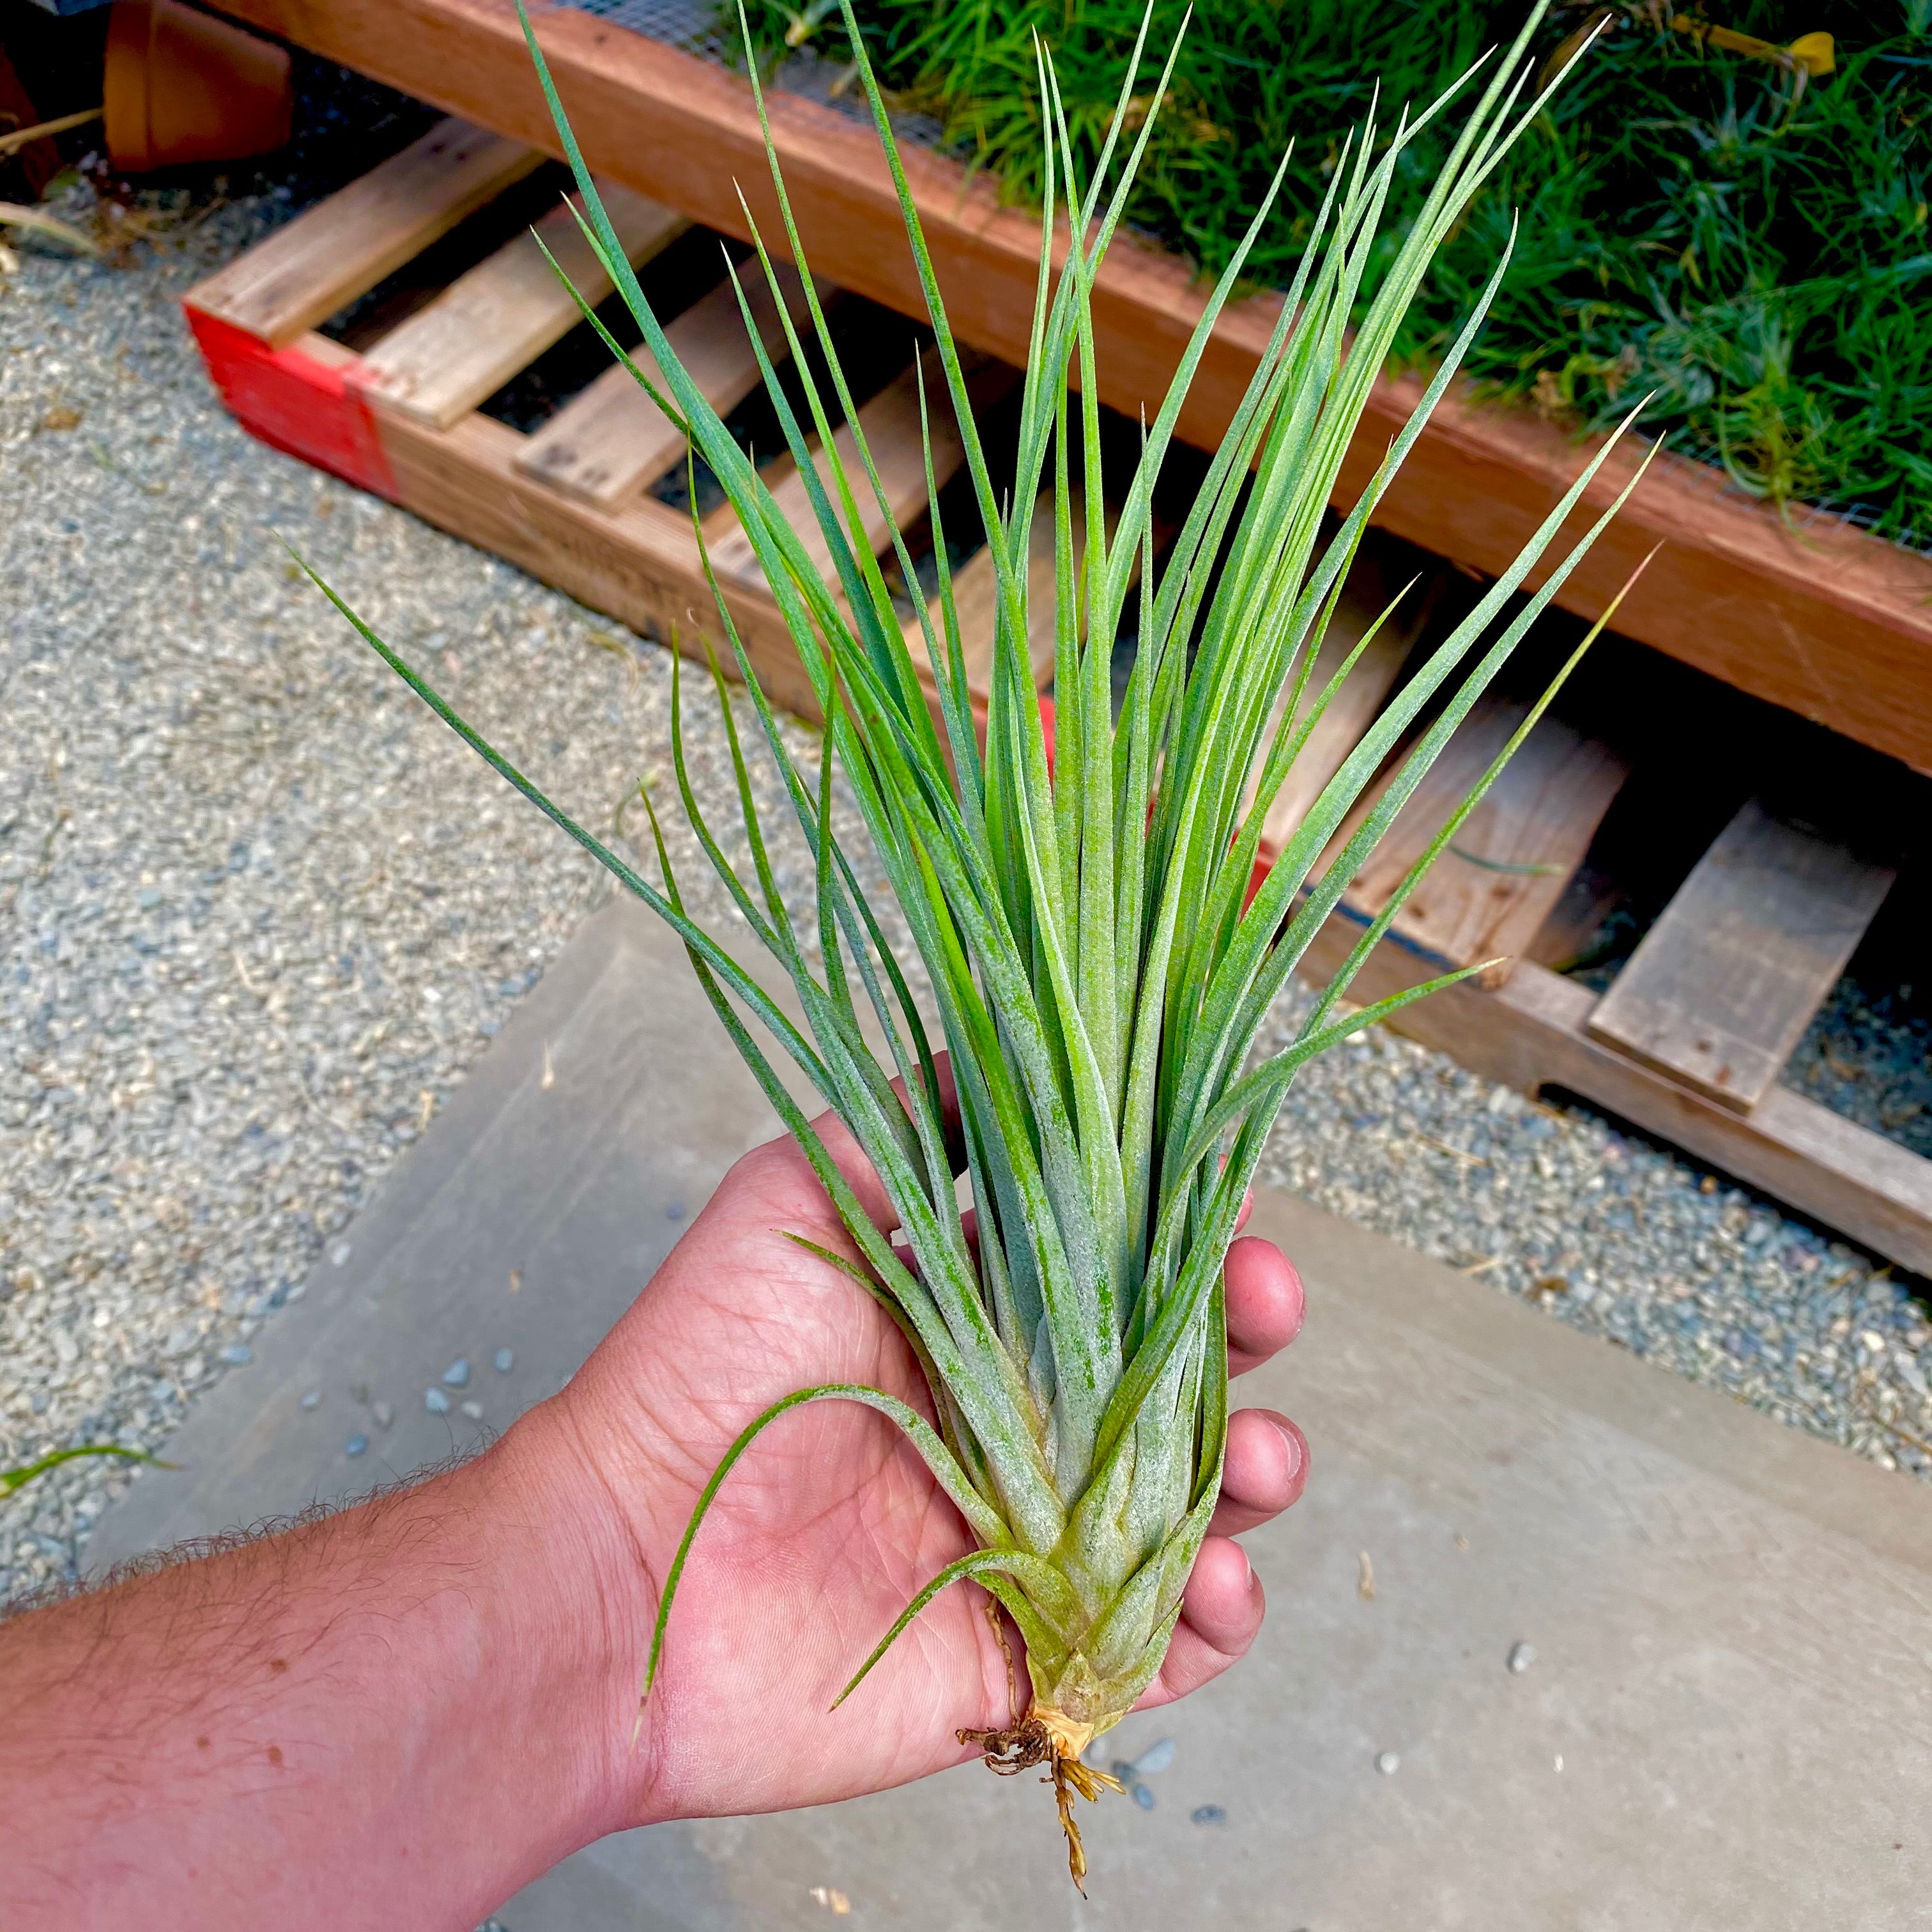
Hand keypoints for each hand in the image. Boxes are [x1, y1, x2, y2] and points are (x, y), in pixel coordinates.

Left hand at [549, 1085, 1309, 1827]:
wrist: (622, 1568)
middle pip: (1176, 1379)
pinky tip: (1219, 1582)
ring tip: (1262, 1459)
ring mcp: (1026, 1545)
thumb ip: (909, 1126)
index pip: (1118, 1271)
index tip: (1235, 1202)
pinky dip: (1215, 1620)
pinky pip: (1155, 1644)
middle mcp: (1012, 1427)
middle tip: (1267, 1307)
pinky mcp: (1021, 1657)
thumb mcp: (797, 1196)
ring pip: (1189, 1506)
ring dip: (1255, 1474)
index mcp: (974, 1324)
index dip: (1189, 1235)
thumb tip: (994, 1038)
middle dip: (1247, 1338)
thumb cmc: (697, 1366)